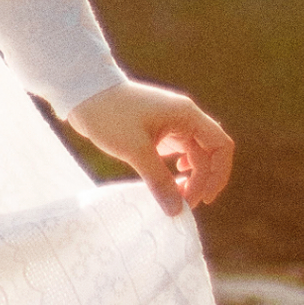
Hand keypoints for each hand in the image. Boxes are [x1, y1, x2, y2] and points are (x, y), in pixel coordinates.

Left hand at [65, 79, 233, 217]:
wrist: (82, 93)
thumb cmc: (109, 115)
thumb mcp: (135, 151)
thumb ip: (159, 181)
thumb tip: (177, 211)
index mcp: (186, 115)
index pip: (220, 146)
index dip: (218, 174)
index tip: (202, 197)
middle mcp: (183, 117)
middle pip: (208, 154)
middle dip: (201, 180)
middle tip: (184, 204)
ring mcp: (170, 122)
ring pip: (194, 154)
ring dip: (191, 176)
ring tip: (177, 196)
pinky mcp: (157, 129)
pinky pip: (178, 151)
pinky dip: (178, 168)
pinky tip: (171, 179)